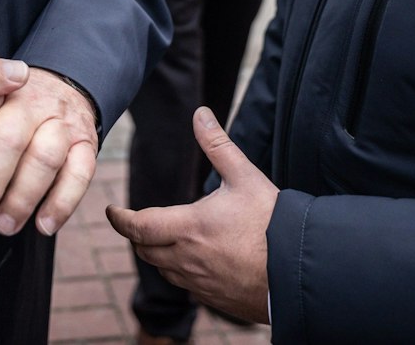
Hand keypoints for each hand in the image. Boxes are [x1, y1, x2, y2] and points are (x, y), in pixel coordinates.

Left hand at [0, 67, 98, 236]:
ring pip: (45, 157)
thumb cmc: (8, 106)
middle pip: (9, 137)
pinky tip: (43, 225)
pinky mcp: (86, 144)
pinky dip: (62, 202)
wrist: (62, 89)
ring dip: (22, 196)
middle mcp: (32, 103)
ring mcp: (62, 123)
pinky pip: (80, 173)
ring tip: (3, 225)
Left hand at [106, 108, 273, 325]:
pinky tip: (194, 262)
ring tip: (163, 240)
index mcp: (189, 228)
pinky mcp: (216, 300)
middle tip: (137, 223)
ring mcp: (201, 283)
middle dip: (137, 236)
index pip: (138, 227)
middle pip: (146, 251)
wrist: (302, 270)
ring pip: (164, 271)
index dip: (120, 219)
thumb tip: (200, 114)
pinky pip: (186, 287)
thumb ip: (217, 145)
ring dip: (158, 255)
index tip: (112, 211)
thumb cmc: (273, 222)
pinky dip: (180, 273)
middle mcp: (188, 259)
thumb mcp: (245, 176)